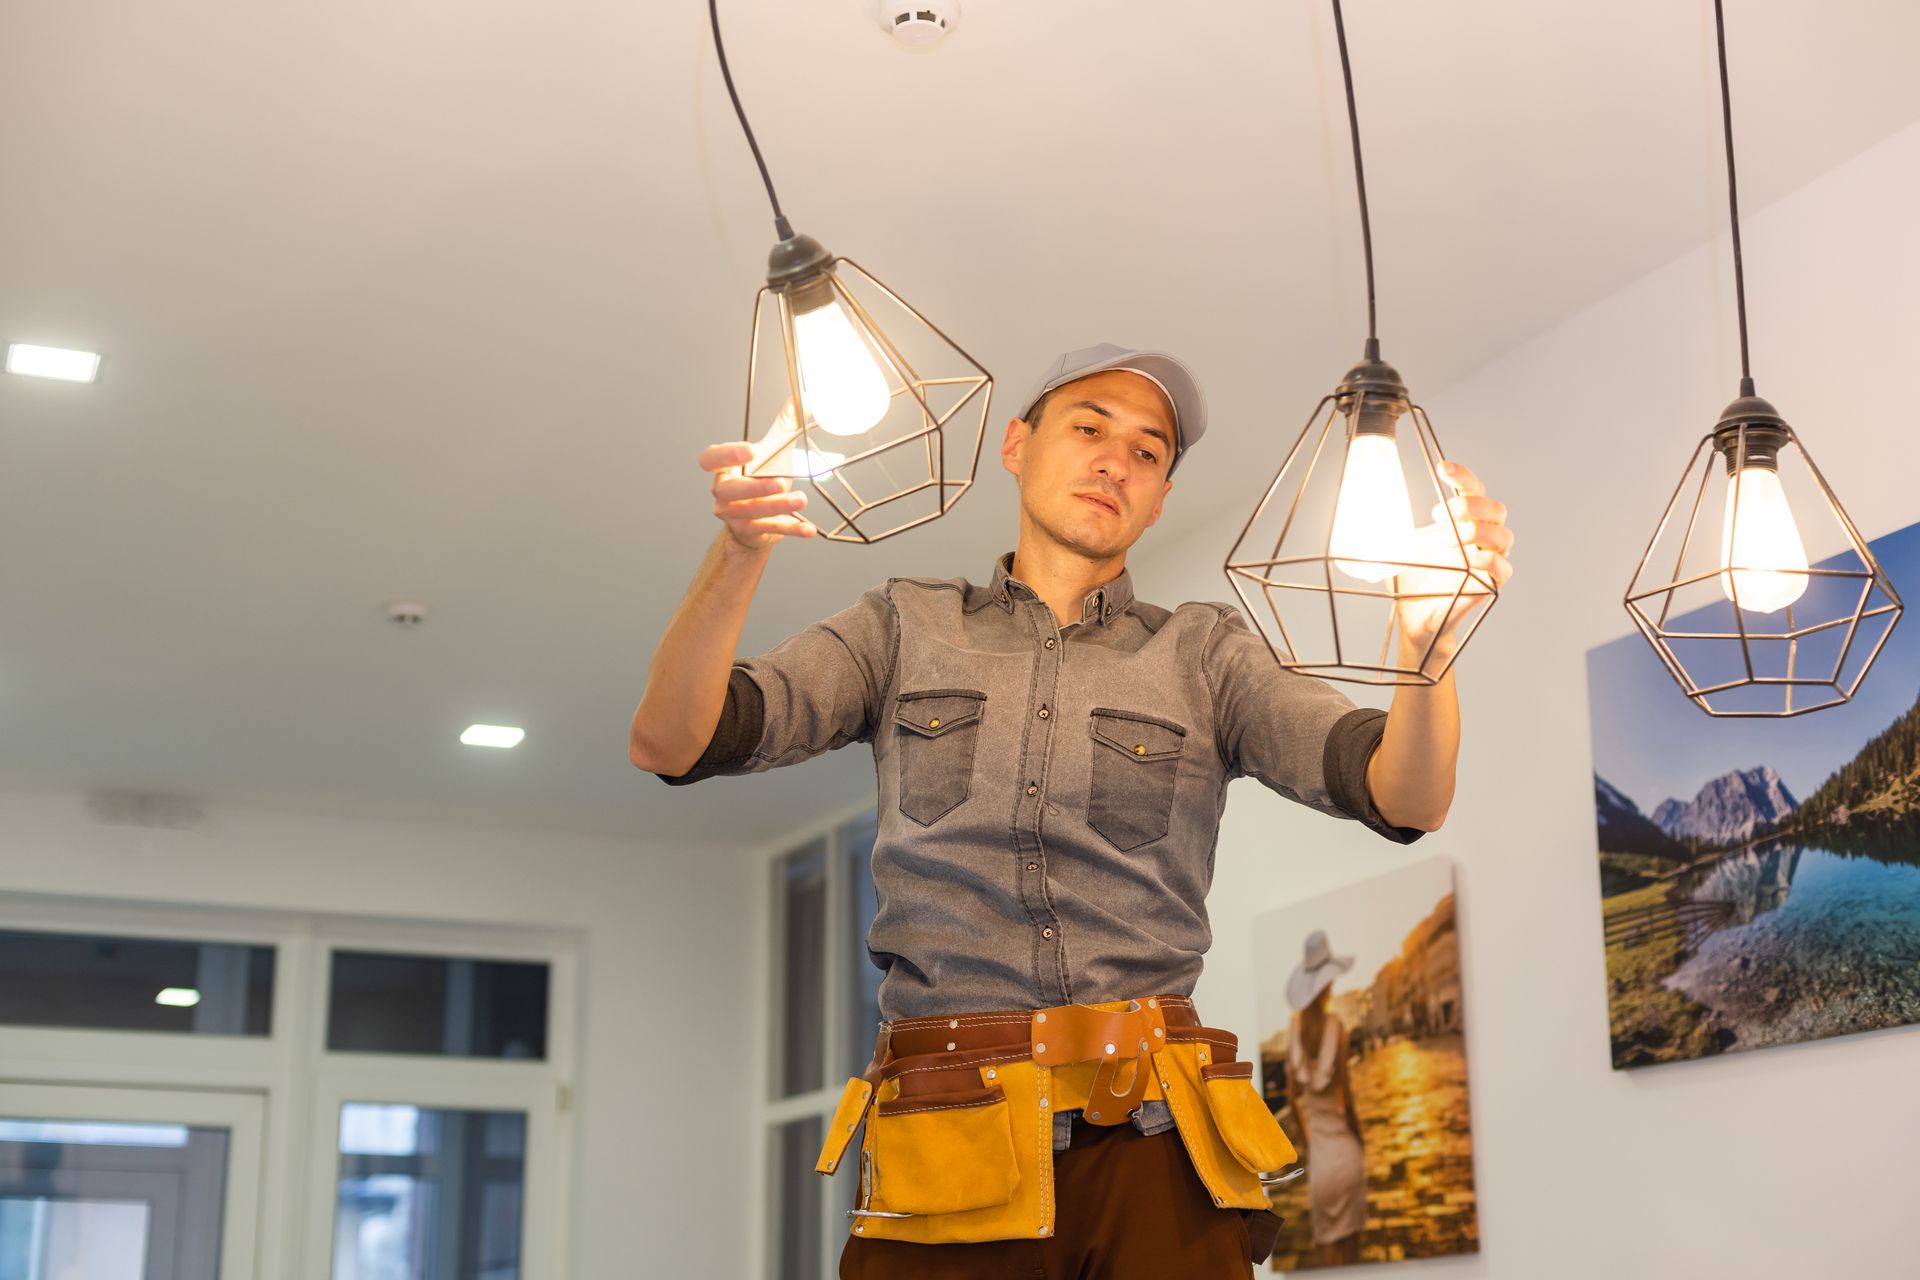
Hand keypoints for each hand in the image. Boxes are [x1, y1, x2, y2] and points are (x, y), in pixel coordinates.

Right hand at [702, 402, 817, 550]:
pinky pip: (770, 530)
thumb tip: (801, 397)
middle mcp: (724, 493)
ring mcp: (734, 515)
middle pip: (730, 490)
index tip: (749, 451)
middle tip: (779, 482)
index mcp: (724, 468)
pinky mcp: (751, 531)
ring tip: (800, 500)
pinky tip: (809, 528)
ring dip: (777, 506)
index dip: (727, 455)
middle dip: (755, 487)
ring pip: (752, 512)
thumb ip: (785, 425)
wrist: (758, 519)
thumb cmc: (762, 478)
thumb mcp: (772, 450)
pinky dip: (791, 529)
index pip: (711, 459)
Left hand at [1392, 458, 1513, 666]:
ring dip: (1477, 531)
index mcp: (1462, 523)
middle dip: (1471, 505)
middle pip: (1496, 509)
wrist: (1412, 615)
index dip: (1463, 476)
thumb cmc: (1412, 578)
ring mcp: (1487, 562)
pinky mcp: (1488, 586)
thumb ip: (1391, 524)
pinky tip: (1469, 559)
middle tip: (1442, 514)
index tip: (1442, 468)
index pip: (1474, 490)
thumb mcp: (1399, 544)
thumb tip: (1363, 504)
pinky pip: (1503, 569)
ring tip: (1447, 539)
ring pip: (1505, 536)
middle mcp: (1480, 539)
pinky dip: (1488, 560)